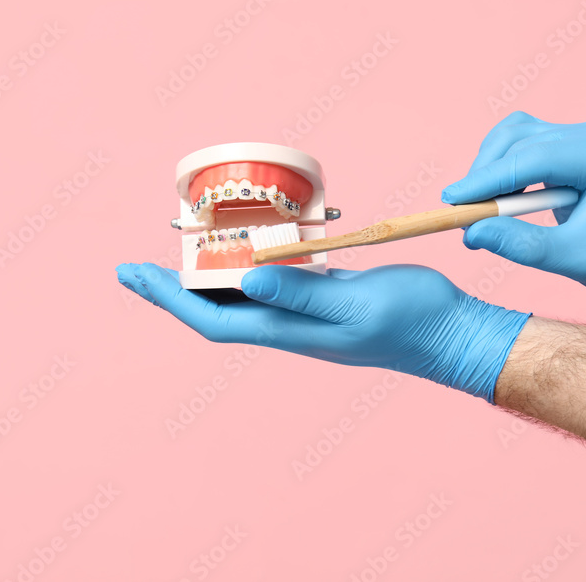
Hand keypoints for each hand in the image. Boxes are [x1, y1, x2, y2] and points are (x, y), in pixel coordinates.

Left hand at [115, 263, 529, 402]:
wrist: (450, 334)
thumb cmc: (411, 320)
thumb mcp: (356, 304)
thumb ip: (303, 293)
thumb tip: (247, 278)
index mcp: (289, 330)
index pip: (213, 319)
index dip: (171, 299)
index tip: (137, 275)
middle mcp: (288, 325)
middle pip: (215, 310)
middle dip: (171, 291)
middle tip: (134, 267)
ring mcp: (304, 313)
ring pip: (239, 296)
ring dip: (203, 278)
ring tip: (175, 255)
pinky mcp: (323, 297)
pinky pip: (270, 282)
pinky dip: (244, 267)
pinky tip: (239, 250)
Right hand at [441, 111, 585, 306]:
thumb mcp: (575, 260)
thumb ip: (521, 245)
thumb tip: (471, 232)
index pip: (533, 157)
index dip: (486, 178)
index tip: (452, 201)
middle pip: (521, 138)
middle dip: (485, 175)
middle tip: (462, 214)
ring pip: (518, 135)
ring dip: (492, 169)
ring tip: (481, 209)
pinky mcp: (577, 142)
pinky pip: (527, 143)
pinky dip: (506, 170)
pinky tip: (501, 200)